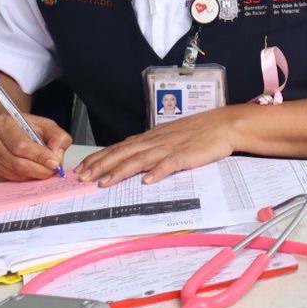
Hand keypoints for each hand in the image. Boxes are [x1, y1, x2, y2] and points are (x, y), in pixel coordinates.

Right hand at [0, 113, 71, 182]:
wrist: (7, 132)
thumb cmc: (26, 130)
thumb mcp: (47, 127)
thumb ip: (58, 138)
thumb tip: (56, 155)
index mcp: (3, 124)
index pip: (21, 146)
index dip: (40, 157)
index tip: (54, 163)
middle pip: (17, 163)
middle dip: (40, 170)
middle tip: (52, 170)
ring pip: (14, 175)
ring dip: (32, 176)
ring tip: (41, 168)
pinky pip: (8, 181)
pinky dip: (22, 180)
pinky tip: (28, 172)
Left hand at [75, 106, 241, 185]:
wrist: (225, 125)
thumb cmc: (199, 132)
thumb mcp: (170, 135)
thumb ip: (151, 145)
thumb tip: (130, 153)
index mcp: (151, 137)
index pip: (119, 147)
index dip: (99, 158)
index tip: (82, 168)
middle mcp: (156, 141)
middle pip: (124, 153)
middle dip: (101, 166)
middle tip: (83, 177)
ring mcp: (171, 148)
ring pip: (140, 159)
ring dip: (120, 171)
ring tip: (104, 182)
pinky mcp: (187, 155)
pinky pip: (170, 164)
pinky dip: (158, 172)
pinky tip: (147, 181)